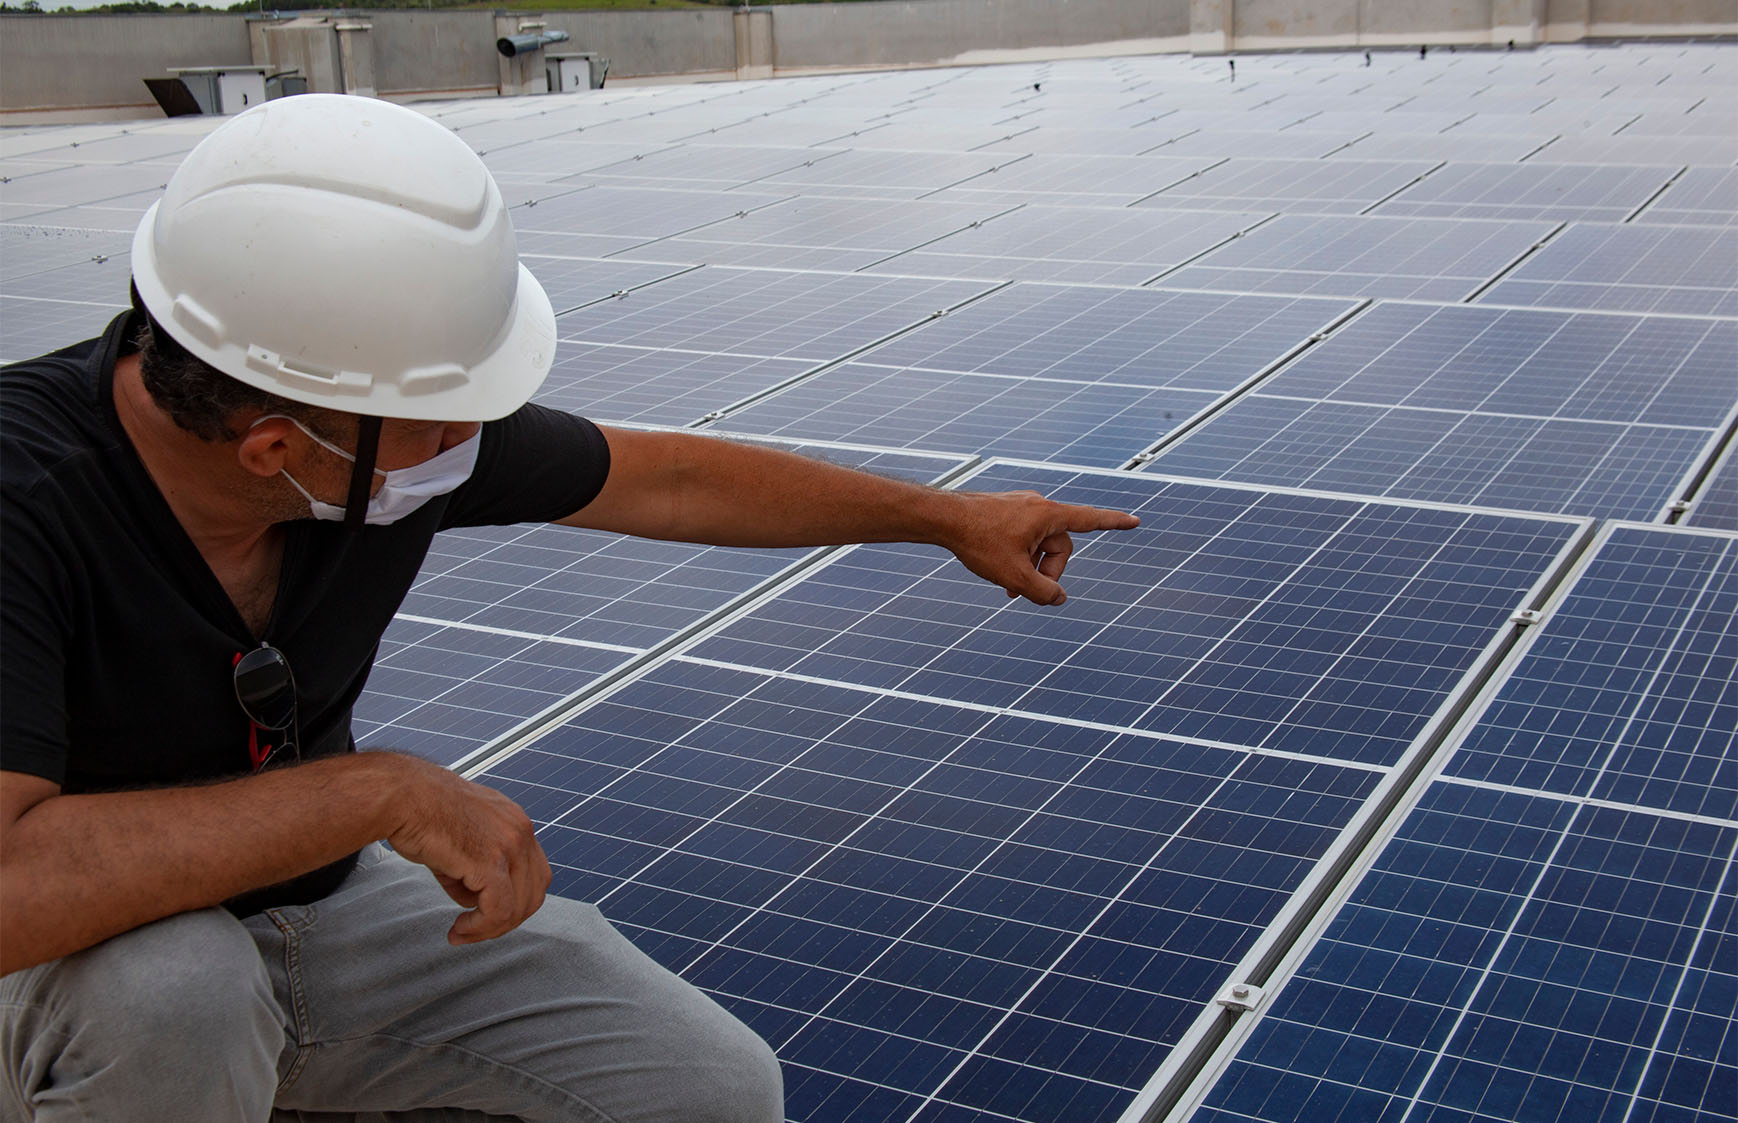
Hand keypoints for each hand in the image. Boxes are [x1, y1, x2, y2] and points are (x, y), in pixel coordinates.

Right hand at [382, 755, 552, 945]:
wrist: (402, 795)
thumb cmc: (419, 809)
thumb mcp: (459, 837)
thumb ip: (473, 868)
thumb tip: (471, 899)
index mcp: (515, 821)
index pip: (534, 872)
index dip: (515, 901)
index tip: (489, 914)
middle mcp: (519, 830)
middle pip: (533, 892)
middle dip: (507, 919)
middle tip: (477, 930)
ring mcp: (509, 845)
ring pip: (518, 906)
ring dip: (490, 928)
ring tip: (463, 931)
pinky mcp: (490, 861)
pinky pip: (499, 911)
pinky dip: (481, 928)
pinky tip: (460, 929)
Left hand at [944, 490, 1138, 605]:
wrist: (942, 518)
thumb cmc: (978, 541)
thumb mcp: (1014, 575)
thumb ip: (1042, 591)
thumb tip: (1060, 599)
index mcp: (1048, 515)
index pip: (1090, 519)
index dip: (1114, 523)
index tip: (1135, 521)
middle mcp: (1038, 506)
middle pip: (1059, 546)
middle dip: (1046, 571)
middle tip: (1024, 592)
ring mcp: (1020, 507)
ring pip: (1038, 545)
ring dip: (1029, 567)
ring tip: (1007, 587)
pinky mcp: (1005, 512)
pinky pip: (1022, 538)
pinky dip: (1017, 557)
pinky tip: (998, 571)